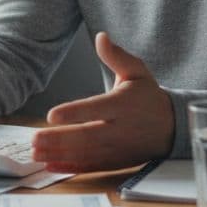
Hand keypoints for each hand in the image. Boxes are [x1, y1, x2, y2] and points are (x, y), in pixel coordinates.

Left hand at [31, 32, 173, 172]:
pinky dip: (70, 169)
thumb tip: (101, 37)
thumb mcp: (138, 71)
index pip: (95, 109)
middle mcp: (119, 129)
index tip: (52, 115)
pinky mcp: (116, 162)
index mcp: (122, 104)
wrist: (172, 127)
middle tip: (35, 138)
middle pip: (86, 136)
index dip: (74, 113)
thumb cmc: (149, 97)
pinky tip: (51, 166)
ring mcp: (117, 149)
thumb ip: (117, 56)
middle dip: (59, 139)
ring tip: (36, 152)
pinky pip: (91, 167)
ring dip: (59, 155)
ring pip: (85, 155)